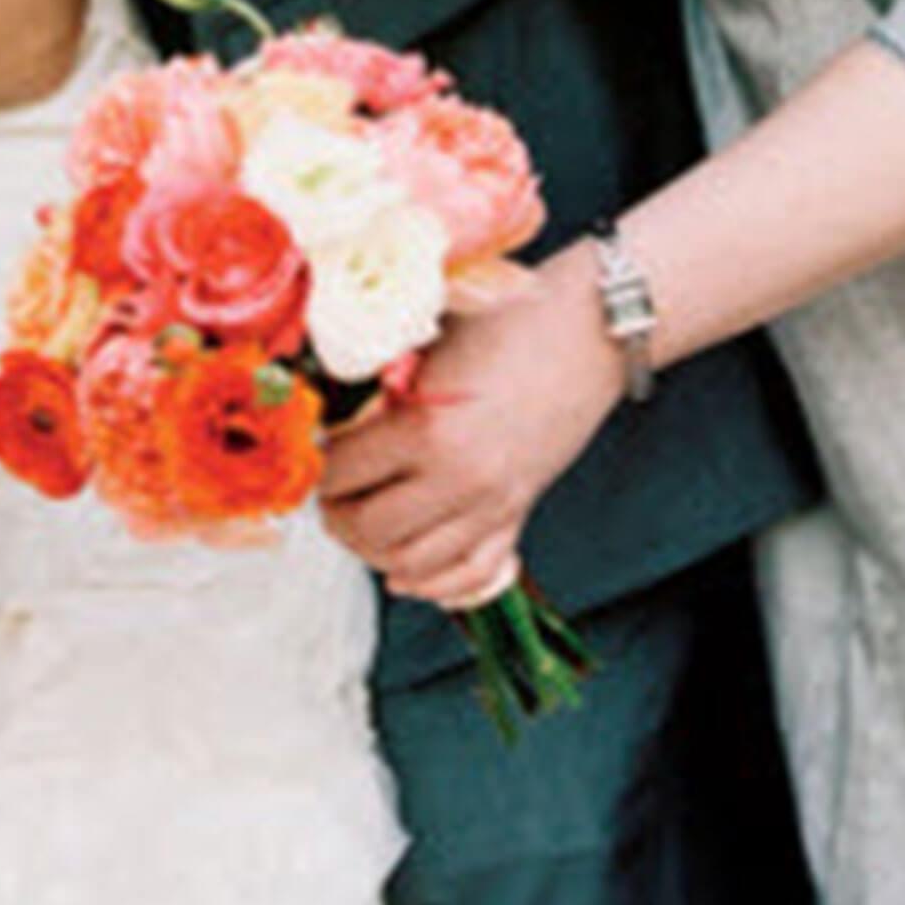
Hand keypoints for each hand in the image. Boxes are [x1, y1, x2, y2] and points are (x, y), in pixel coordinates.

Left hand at [319, 255, 627, 607]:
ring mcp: (492, 503)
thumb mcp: (429, 347)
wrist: (588, 330)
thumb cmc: (508, 322)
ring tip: (360, 524)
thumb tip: (330, 421)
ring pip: (412, 564)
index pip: (342, 473)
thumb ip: (380, 389)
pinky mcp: (518, 513)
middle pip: (369, 529)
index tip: (315, 454)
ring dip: (373, 552)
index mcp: (426, 428)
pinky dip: (430, 582)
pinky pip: (468, 573)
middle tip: (330, 495)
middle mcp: (459, 478)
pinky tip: (405, 571)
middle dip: (337, 516)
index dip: (318, 467)